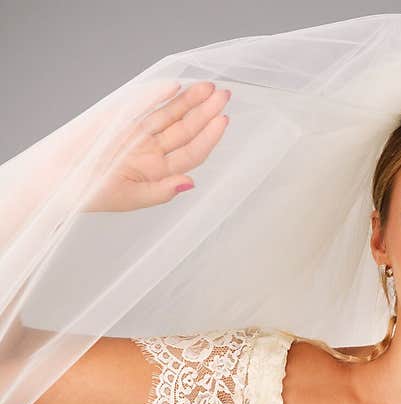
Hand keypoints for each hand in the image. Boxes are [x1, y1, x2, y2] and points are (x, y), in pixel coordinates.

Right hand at [83, 81, 230, 211]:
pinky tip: (173, 87)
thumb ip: (161, 191)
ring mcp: (139, 135)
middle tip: (224, 96)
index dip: (209, 137)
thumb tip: (190, 183)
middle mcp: (153, 152)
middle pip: (186, 130)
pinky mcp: (121, 121)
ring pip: (169, 116)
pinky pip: (143, 106)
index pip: (192, 152)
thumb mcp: (129, 199)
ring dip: (189, 101)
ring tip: (209, 87)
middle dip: (205, 113)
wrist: (56, 180)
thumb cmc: (90, 194)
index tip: (223, 120)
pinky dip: (157, 96)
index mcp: (159, 172)